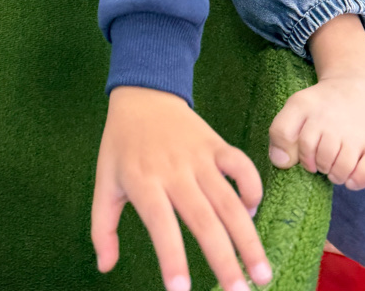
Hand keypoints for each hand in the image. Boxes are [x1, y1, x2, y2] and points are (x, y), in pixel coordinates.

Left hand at [92, 86, 271, 290]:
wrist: (142, 93)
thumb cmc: (121, 145)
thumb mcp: (104, 181)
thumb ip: (102, 227)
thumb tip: (105, 267)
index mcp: (142, 181)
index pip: (160, 224)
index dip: (171, 257)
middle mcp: (173, 171)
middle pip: (203, 219)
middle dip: (224, 259)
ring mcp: (198, 156)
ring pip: (227, 199)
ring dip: (248, 237)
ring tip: (262, 272)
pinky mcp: (215, 144)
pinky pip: (240, 164)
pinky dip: (251, 187)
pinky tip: (252, 211)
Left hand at [269, 14, 364, 189]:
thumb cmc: (330, 105)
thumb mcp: (300, 107)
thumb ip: (281, 132)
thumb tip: (280, 163)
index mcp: (308, 107)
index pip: (289, 140)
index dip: (301, 155)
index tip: (312, 152)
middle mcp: (333, 119)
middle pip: (318, 161)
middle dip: (321, 165)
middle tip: (330, 155)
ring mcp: (359, 134)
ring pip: (339, 171)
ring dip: (338, 174)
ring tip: (341, 162)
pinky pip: (362, 177)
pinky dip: (355, 181)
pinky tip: (355, 171)